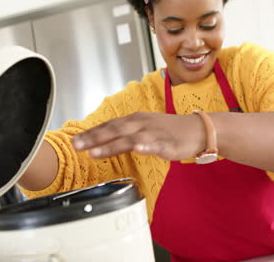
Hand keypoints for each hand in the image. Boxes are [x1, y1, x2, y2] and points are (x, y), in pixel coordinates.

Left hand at [72, 112, 205, 160]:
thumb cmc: (170, 130)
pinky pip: (156, 145)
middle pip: (115, 130)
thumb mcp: (145, 126)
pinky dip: (146, 146)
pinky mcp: (168, 144)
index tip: (75, 141)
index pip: (109, 125)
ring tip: (95, 152)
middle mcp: (142, 124)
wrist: (198, 129)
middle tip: (77, 145)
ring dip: (111, 145)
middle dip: (94, 138)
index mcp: (135, 120)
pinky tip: (138, 149)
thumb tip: (105, 140)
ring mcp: (154, 133)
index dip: (92, 133)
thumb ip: (126, 132)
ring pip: (130, 139)